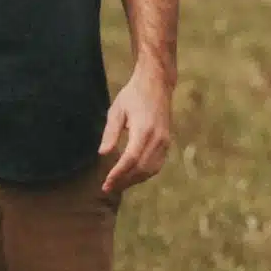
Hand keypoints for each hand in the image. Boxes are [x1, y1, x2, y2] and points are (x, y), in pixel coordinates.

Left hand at [98, 63, 173, 193]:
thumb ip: (110, 133)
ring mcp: (165, 140)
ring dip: (135, 180)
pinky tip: (133, 174)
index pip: (130, 159)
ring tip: (119, 184)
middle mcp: (157, 137)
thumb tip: (103, 154)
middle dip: (124, 181)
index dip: (117, 174)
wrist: (157, 83)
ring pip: (151, 169)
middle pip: (141, 168)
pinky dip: (146, 173)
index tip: (105, 184)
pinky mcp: (167, 140)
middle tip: (107, 187)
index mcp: (143, 129)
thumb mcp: (117, 110)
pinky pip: (158, 163)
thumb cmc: (134, 94)